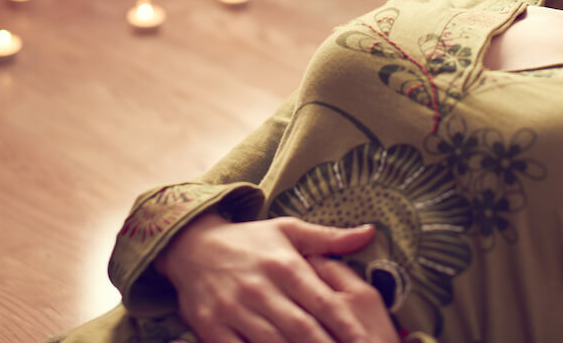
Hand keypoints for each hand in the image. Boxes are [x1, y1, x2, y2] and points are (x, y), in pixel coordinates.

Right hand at [156, 214, 385, 342]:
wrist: (191, 246)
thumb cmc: (250, 240)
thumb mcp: (289, 230)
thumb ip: (329, 238)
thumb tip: (370, 232)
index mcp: (284, 264)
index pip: (323, 301)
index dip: (346, 325)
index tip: (364, 340)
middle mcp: (260, 287)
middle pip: (301, 328)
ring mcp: (233, 309)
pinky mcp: (211, 326)